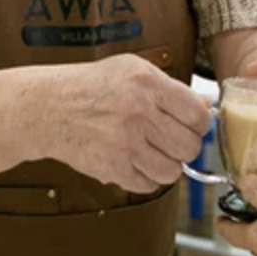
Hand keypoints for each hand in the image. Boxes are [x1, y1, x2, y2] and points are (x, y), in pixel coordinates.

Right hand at [41, 55, 210, 192]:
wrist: (49, 108)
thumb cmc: (91, 87)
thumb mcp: (132, 70)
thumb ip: (171, 87)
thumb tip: (207, 105)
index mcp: (147, 84)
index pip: (198, 114)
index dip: (199, 124)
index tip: (192, 125)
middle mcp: (138, 112)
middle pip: (189, 146)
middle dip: (185, 146)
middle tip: (172, 141)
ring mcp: (125, 143)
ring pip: (172, 171)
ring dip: (166, 165)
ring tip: (152, 152)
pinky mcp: (113, 167)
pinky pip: (149, 185)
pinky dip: (146, 178)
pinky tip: (135, 162)